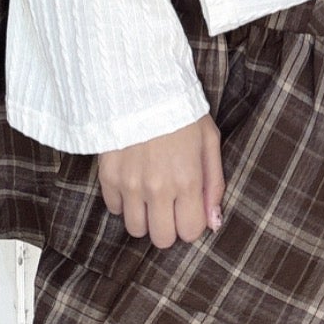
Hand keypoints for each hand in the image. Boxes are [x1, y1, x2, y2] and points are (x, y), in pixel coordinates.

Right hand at [98, 113, 225, 244]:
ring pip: (136, 229)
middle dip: (168, 226)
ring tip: (149, 193)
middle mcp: (158, 188)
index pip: (190, 232)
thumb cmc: (181, 112)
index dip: (191, 222)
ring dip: (144, 216)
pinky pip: (114, 209)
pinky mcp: (108, 176)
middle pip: (161, 239)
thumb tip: (214, 222)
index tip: (189, 207)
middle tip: (169, 204)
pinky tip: (132, 180)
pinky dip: (123, 201)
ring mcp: (130, 184)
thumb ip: (214, 185)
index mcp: (187, 180)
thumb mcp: (209, 142)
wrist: (141, 85)